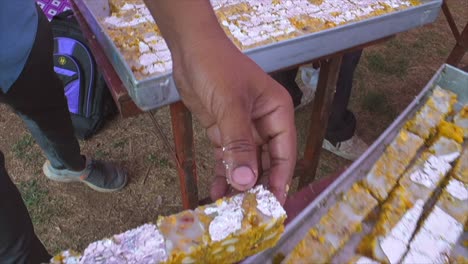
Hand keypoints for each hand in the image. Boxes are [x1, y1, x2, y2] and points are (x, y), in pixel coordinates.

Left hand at [172, 36, 296, 203]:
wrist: (190, 50)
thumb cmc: (217, 68)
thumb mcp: (230, 105)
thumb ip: (238, 144)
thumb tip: (246, 182)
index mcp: (277, 113)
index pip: (284, 153)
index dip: (280, 179)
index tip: (272, 204)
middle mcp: (264, 123)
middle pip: (266, 161)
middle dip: (257, 185)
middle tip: (248, 212)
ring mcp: (243, 128)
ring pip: (246, 163)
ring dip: (238, 183)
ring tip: (230, 208)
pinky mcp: (224, 130)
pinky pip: (227, 157)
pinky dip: (223, 173)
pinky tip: (216, 191)